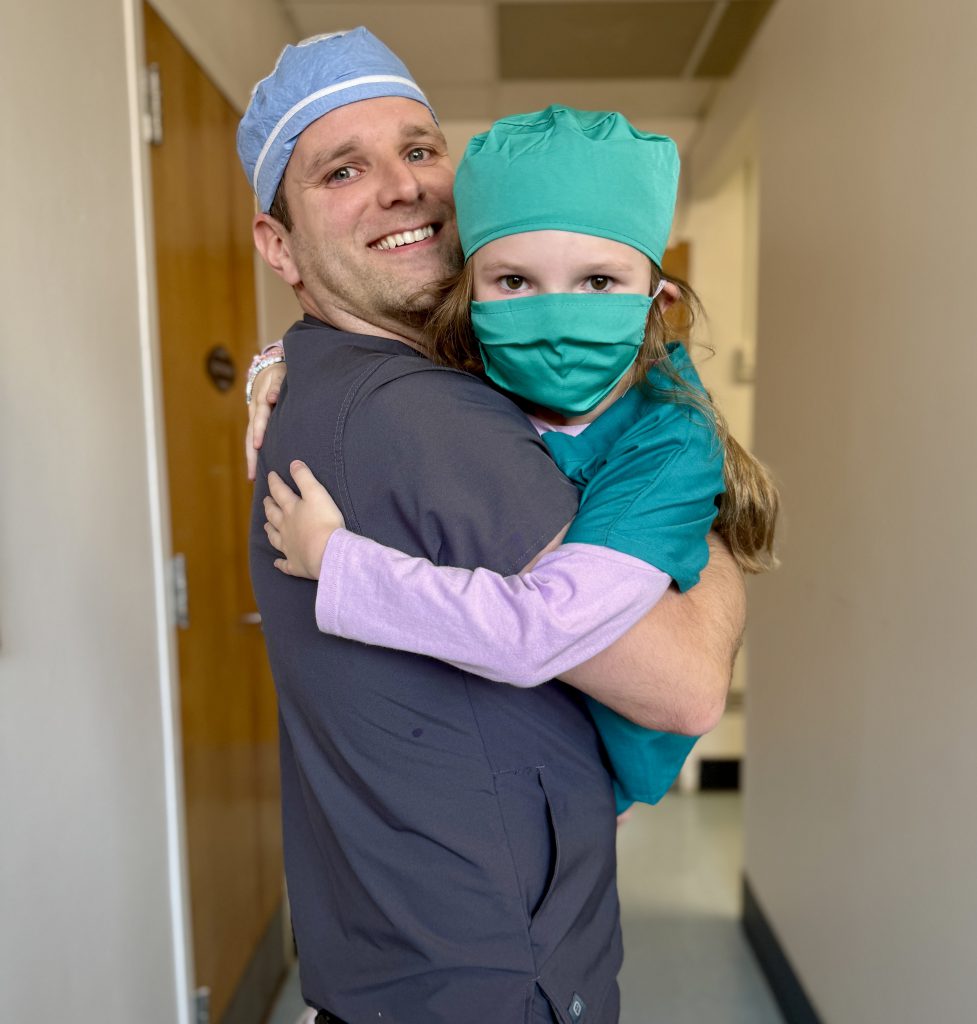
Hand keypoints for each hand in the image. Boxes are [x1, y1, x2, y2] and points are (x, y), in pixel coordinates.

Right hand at [246, 361, 287, 479]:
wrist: (267, 369)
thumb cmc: (278, 374)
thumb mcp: (278, 375)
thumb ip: (276, 386)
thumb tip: (271, 398)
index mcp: (261, 403)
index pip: (259, 420)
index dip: (259, 432)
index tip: (258, 446)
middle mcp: (255, 413)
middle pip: (250, 436)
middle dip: (251, 456)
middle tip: (251, 474)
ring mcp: (255, 419)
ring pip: (251, 440)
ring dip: (251, 458)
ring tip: (252, 477)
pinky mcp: (258, 423)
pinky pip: (255, 440)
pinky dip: (256, 453)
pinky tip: (259, 467)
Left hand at [263, 461, 345, 578]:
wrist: (326, 552)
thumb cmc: (324, 521)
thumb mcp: (316, 493)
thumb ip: (304, 477)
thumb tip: (293, 463)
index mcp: (291, 509)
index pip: (280, 492)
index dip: (274, 482)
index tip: (270, 475)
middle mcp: (286, 527)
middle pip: (273, 515)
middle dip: (269, 506)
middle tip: (266, 500)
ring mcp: (289, 547)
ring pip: (275, 537)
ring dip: (270, 531)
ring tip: (266, 526)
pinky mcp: (295, 564)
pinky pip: (285, 564)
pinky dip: (280, 563)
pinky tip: (277, 563)